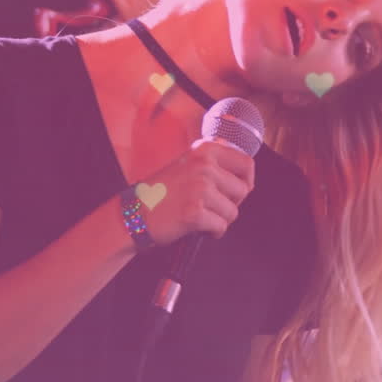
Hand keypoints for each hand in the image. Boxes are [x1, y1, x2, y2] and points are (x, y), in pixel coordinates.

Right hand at [135, 138, 255, 245]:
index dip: (246, 181)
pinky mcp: (195, 212)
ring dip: (220, 219)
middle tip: (213, 207)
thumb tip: (246, 178)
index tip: (236, 191)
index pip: (246, 164)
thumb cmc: (162, 192)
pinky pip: (221, 227)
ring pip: (233, 212)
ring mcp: (199, 188)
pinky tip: (198, 227)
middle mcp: (203, 165)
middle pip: (243, 190)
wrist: (135, 212)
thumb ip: (214, 165)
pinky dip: (213, 232)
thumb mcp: (188, 164)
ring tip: (201, 216)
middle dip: (232, 203)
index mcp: (204, 150)